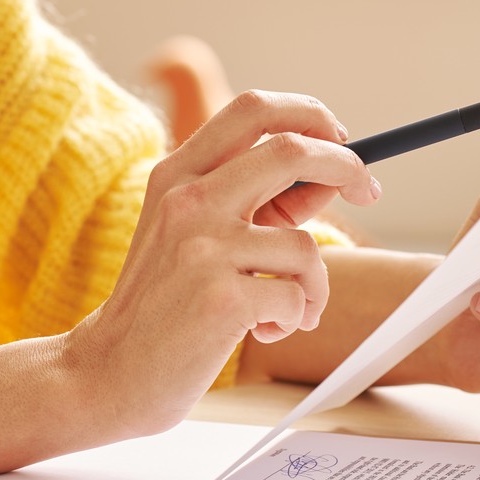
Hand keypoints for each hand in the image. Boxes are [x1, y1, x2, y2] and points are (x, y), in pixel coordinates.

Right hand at [65, 90, 380, 438]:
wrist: (110, 371)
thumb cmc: (162, 303)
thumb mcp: (192, 233)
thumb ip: (252, 200)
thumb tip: (328, 177)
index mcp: (177, 174)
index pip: (252, 109)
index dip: (309, 114)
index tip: (340, 137)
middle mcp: (187, 200)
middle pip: (292, 150)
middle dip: (347, 166)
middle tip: (369, 191)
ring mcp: (202, 247)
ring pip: (305, 243)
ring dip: (315, 284)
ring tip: (289, 309)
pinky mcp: (221, 298)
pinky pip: (297, 297)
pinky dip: (295, 318)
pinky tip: (262, 332)